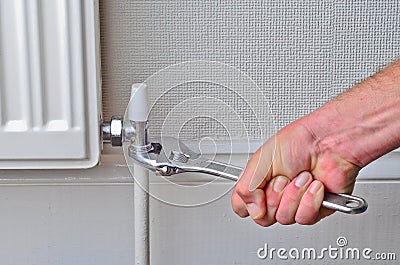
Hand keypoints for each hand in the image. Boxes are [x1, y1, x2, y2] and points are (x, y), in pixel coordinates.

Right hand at [231, 121, 360, 225]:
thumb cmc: (299, 142)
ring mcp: (294, 203)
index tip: (256, 189)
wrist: (330, 142)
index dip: (248, 203)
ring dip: (294, 195)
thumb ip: (246, 189)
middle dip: (275, 196)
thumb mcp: (261, 160)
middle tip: (283, 177)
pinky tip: (315, 185)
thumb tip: (252, 211)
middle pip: (264, 217)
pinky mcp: (315, 210)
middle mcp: (275, 195)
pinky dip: (310, 200)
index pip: (242, 207)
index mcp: (259, 182)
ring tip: (302, 177)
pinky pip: (305, 218)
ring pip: (284, 218)